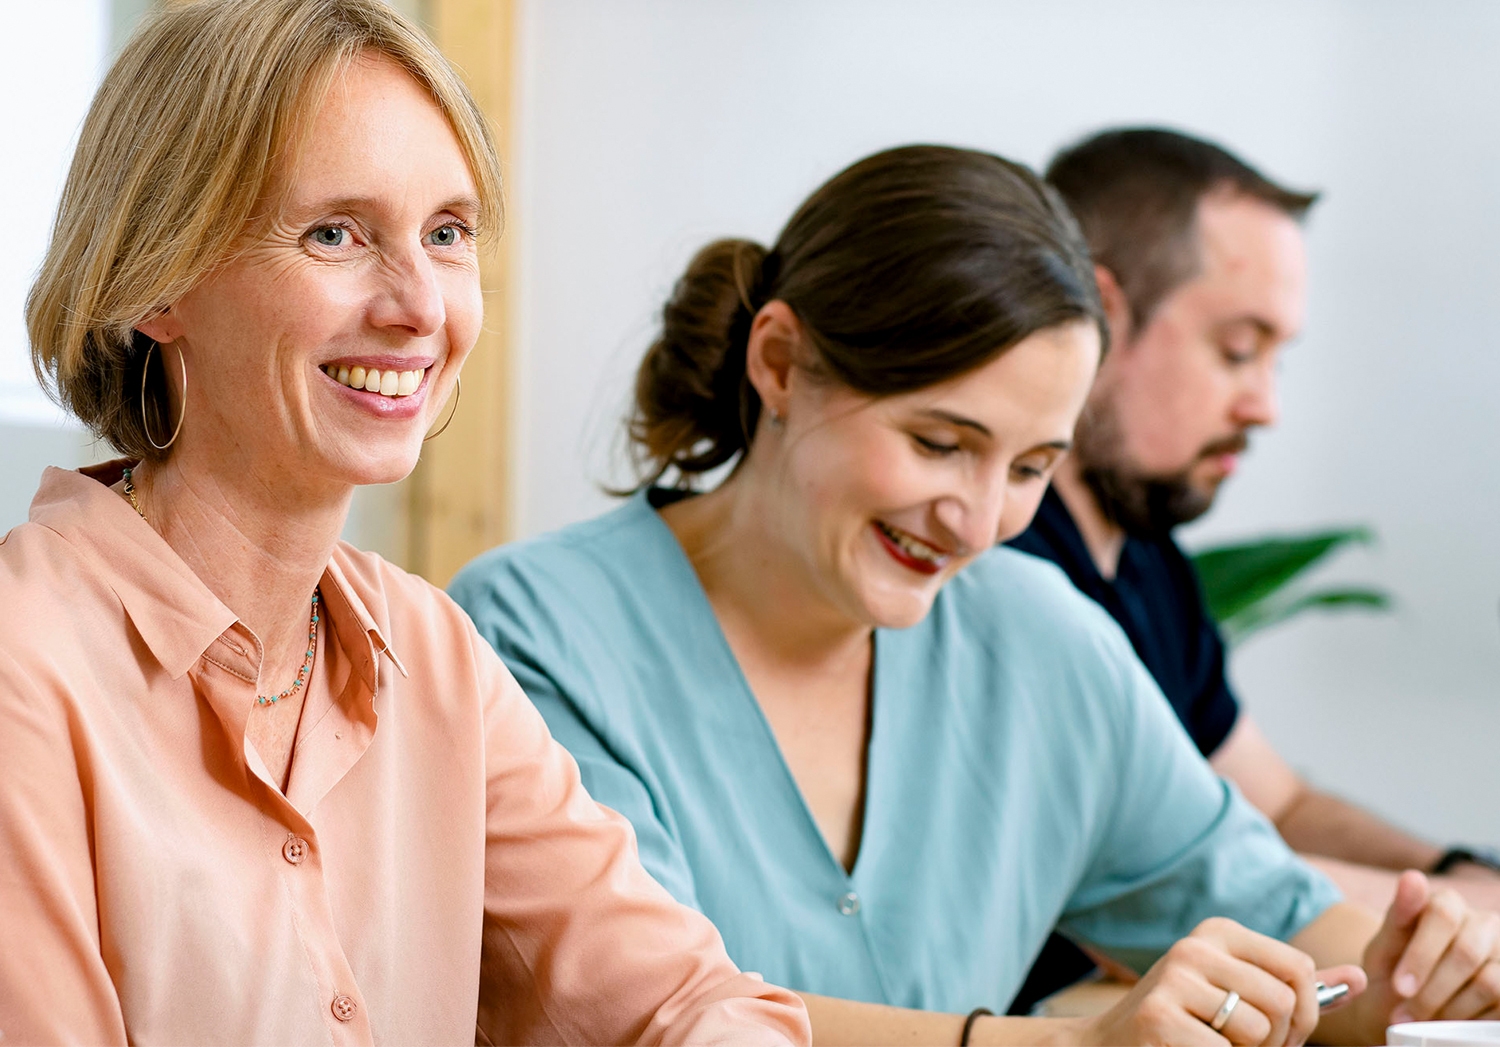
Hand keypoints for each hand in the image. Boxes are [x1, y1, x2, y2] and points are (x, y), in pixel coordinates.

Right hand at [1079, 918, 1364, 1045]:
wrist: (1110, 1044)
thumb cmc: (1185, 1024)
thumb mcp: (1239, 995)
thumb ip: (1296, 990)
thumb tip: (1362, 980)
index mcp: (1217, 932)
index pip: (1299, 968)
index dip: (1303, 1014)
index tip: (1280, 1035)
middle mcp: (1195, 946)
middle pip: (1283, 1001)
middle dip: (1278, 1041)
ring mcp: (1173, 979)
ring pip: (1259, 1029)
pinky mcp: (1158, 1016)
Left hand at [1359, 870, 1499, 1026]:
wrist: (1404, 1008)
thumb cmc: (1393, 972)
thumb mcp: (1384, 949)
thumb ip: (1398, 916)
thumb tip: (1412, 877)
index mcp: (1448, 903)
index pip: (1444, 914)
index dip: (1422, 955)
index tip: (1400, 987)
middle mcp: (1483, 924)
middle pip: (1466, 953)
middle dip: (1432, 990)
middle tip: (1405, 1013)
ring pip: (1488, 984)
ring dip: (1449, 1009)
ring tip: (1422, 1018)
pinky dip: (1469, 1020)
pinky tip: (1446, 1021)